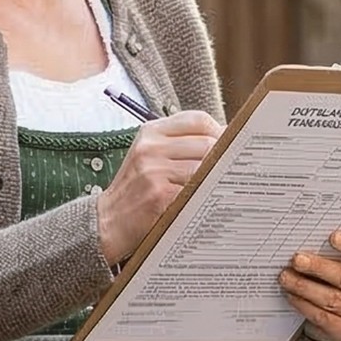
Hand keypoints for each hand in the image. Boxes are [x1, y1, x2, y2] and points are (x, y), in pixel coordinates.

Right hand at [96, 110, 220, 264]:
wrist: (107, 221)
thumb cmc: (135, 189)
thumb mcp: (148, 157)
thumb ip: (178, 145)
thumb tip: (224, 141)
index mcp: (150, 133)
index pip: (197, 119)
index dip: (220, 129)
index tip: (231, 143)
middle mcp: (151, 148)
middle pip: (207, 142)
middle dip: (225, 156)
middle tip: (234, 169)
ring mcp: (154, 171)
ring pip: (205, 167)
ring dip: (219, 178)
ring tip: (224, 185)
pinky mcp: (159, 196)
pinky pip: (196, 190)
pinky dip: (208, 195)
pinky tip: (212, 200)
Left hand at [280, 230, 340, 340]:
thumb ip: (337, 250)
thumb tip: (309, 238)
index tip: (332, 237)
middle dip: (319, 267)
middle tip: (297, 259)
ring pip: (333, 299)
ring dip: (305, 287)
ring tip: (286, 277)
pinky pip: (324, 318)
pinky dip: (304, 305)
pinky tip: (292, 295)